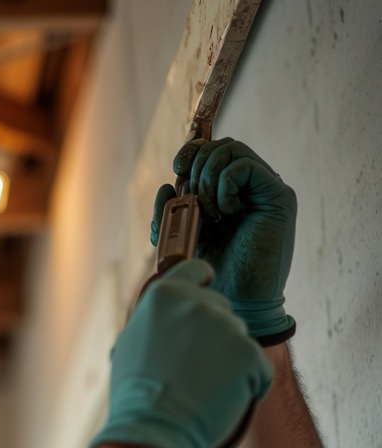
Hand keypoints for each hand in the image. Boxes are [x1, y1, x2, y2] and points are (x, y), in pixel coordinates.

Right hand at [89, 258, 272, 447]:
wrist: (154, 431)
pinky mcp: (251, 355)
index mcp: (166, 295)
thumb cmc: (136, 395)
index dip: (201, 286)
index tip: (201, 301)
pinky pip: (258, 370)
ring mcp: (228, 329)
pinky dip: (246, 387)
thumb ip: (155, 319)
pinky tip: (221, 401)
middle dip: (213, 336)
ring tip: (202, 390)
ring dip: (229, 363)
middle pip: (221, 311)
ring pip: (239, 341)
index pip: (197, 271)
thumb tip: (167, 315)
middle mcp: (199, 304)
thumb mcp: (131, 343)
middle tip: (193, 369)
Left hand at [152, 137, 296, 342]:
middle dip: (196, 167)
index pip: (211, 150)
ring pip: (232, 150)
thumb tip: (167, 185)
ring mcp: (267, 190)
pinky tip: (225, 214)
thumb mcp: (183, 238)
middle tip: (192, 200)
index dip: (190, 151)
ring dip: (208, 177)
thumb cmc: (214, 275)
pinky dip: (224, 185)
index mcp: (230, 192)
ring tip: (209, 213)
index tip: (177, 169)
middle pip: (220, 145)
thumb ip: (172, 214)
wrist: (239, 302)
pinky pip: (244, 166)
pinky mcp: (279, 197)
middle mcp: (251, 187)